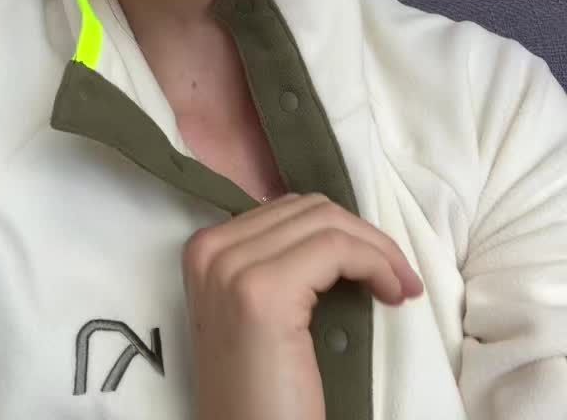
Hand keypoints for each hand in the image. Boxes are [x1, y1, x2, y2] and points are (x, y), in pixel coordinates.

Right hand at [182, 192, 423, 419]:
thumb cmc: (262, 395)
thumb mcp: (261, 315)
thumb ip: (278, 265)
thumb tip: (337, 233)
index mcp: (204, 250)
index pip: (288, 209)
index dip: (343, 230)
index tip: (381, 265)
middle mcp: (210, 249)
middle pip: (309, 209)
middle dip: (364, 236)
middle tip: (399, 277)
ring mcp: (232, 269)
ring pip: (326, 222)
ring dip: (377, 250)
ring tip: (399, 287)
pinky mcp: (263, 293)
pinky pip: (337, 248)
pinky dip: (376, 262)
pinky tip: (392, 293)